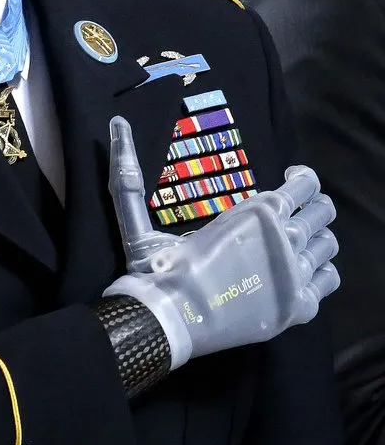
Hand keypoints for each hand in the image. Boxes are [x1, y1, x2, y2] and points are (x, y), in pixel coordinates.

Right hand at [103, 116, 339, 369]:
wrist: (167, 322)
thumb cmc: (155, 271)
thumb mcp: (139, 222)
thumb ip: (128, 176)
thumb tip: (116, 123)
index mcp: (256, 213)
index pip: (305, 183)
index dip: (300, 177)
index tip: (289, 178)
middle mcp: (285, 240)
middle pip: (323, 211)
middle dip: (311, 205)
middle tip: (293, 211)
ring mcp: (295, 275)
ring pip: (328, 244)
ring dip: (316, 237)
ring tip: (296, 241)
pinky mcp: (298, 308)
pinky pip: (329, 279)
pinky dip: (319, 271)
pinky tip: (300, 271)